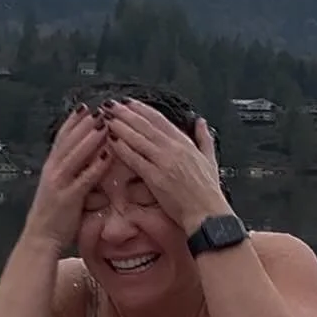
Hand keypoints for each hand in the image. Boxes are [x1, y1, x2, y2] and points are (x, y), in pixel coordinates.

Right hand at [22, 108, 107, 249]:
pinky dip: (97, 164)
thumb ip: (68, 172)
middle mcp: (53, 171)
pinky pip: (85, 177)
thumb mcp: (58, 187)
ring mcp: (60, 183)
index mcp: (51, 167)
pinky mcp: (69, 197)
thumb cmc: (53, 215)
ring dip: (91, 137)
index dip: (73, 122)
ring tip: (105, 122)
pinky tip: (109, 153)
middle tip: (98, 108)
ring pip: (76, 154)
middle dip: (83, 123)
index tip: (84, 108)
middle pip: (68, 141)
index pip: (61, 138)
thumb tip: (83, 159)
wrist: (40, 238)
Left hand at [104, 100, 227, 238]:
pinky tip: (110, 141)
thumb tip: (201, 122)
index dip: (142, 109)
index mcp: (186, 143)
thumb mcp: (211, 160)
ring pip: (138, 138)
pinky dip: (122, 148)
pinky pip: (135, 159)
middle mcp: (174, 148)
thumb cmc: (209, 192)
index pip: (160, 120)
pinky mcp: (156, 178)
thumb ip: (204, 138)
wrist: (208, 214)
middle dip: (126, 113)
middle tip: (110, 104)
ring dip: (120, 126)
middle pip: (145, 125)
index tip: (129, 102)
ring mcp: (164, 162)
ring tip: (106, 118)